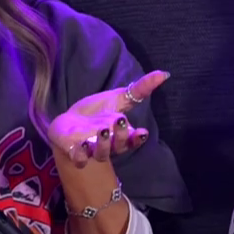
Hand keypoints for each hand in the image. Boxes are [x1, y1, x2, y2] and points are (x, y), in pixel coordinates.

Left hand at [47, 70, 166, 168]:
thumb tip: (164, 74)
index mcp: (121, 134)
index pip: (134, 139)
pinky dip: (80, 155)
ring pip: (101, 154)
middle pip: (119, 146)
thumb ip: (140, 89)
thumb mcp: (118, 98)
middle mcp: (109, 144)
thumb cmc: (97, 111)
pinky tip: (81, 145)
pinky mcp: (73, 152)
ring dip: (103, 144)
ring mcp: (91, 149)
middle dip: (121, 136)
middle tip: (119, 120)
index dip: (138, 138)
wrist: (69, 121)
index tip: (142, 132)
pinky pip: (79, 159)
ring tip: (103, 130)